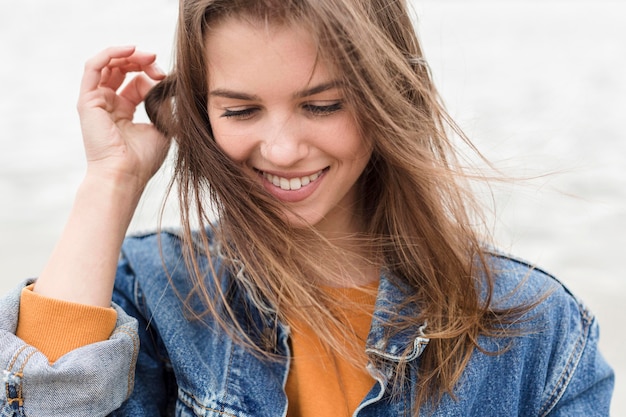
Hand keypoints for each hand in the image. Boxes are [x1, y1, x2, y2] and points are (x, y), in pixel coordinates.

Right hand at [77, 46, 169, 190]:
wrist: (124, 175)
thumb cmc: (143, 160)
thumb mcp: (161, 127)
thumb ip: (163, 104)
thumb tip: (171, 85)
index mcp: (125, 111)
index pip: (137, 82)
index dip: (153, 75)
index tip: (167, 79)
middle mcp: (108, 104)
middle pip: (122, 69)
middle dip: (141, 61)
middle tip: (157, 63)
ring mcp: (96, 101)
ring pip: (109, 64)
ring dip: (129, 55)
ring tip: (148, 56)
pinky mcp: (87, 100)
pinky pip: (94, 66)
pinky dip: (111, 53)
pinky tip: (131, 49)